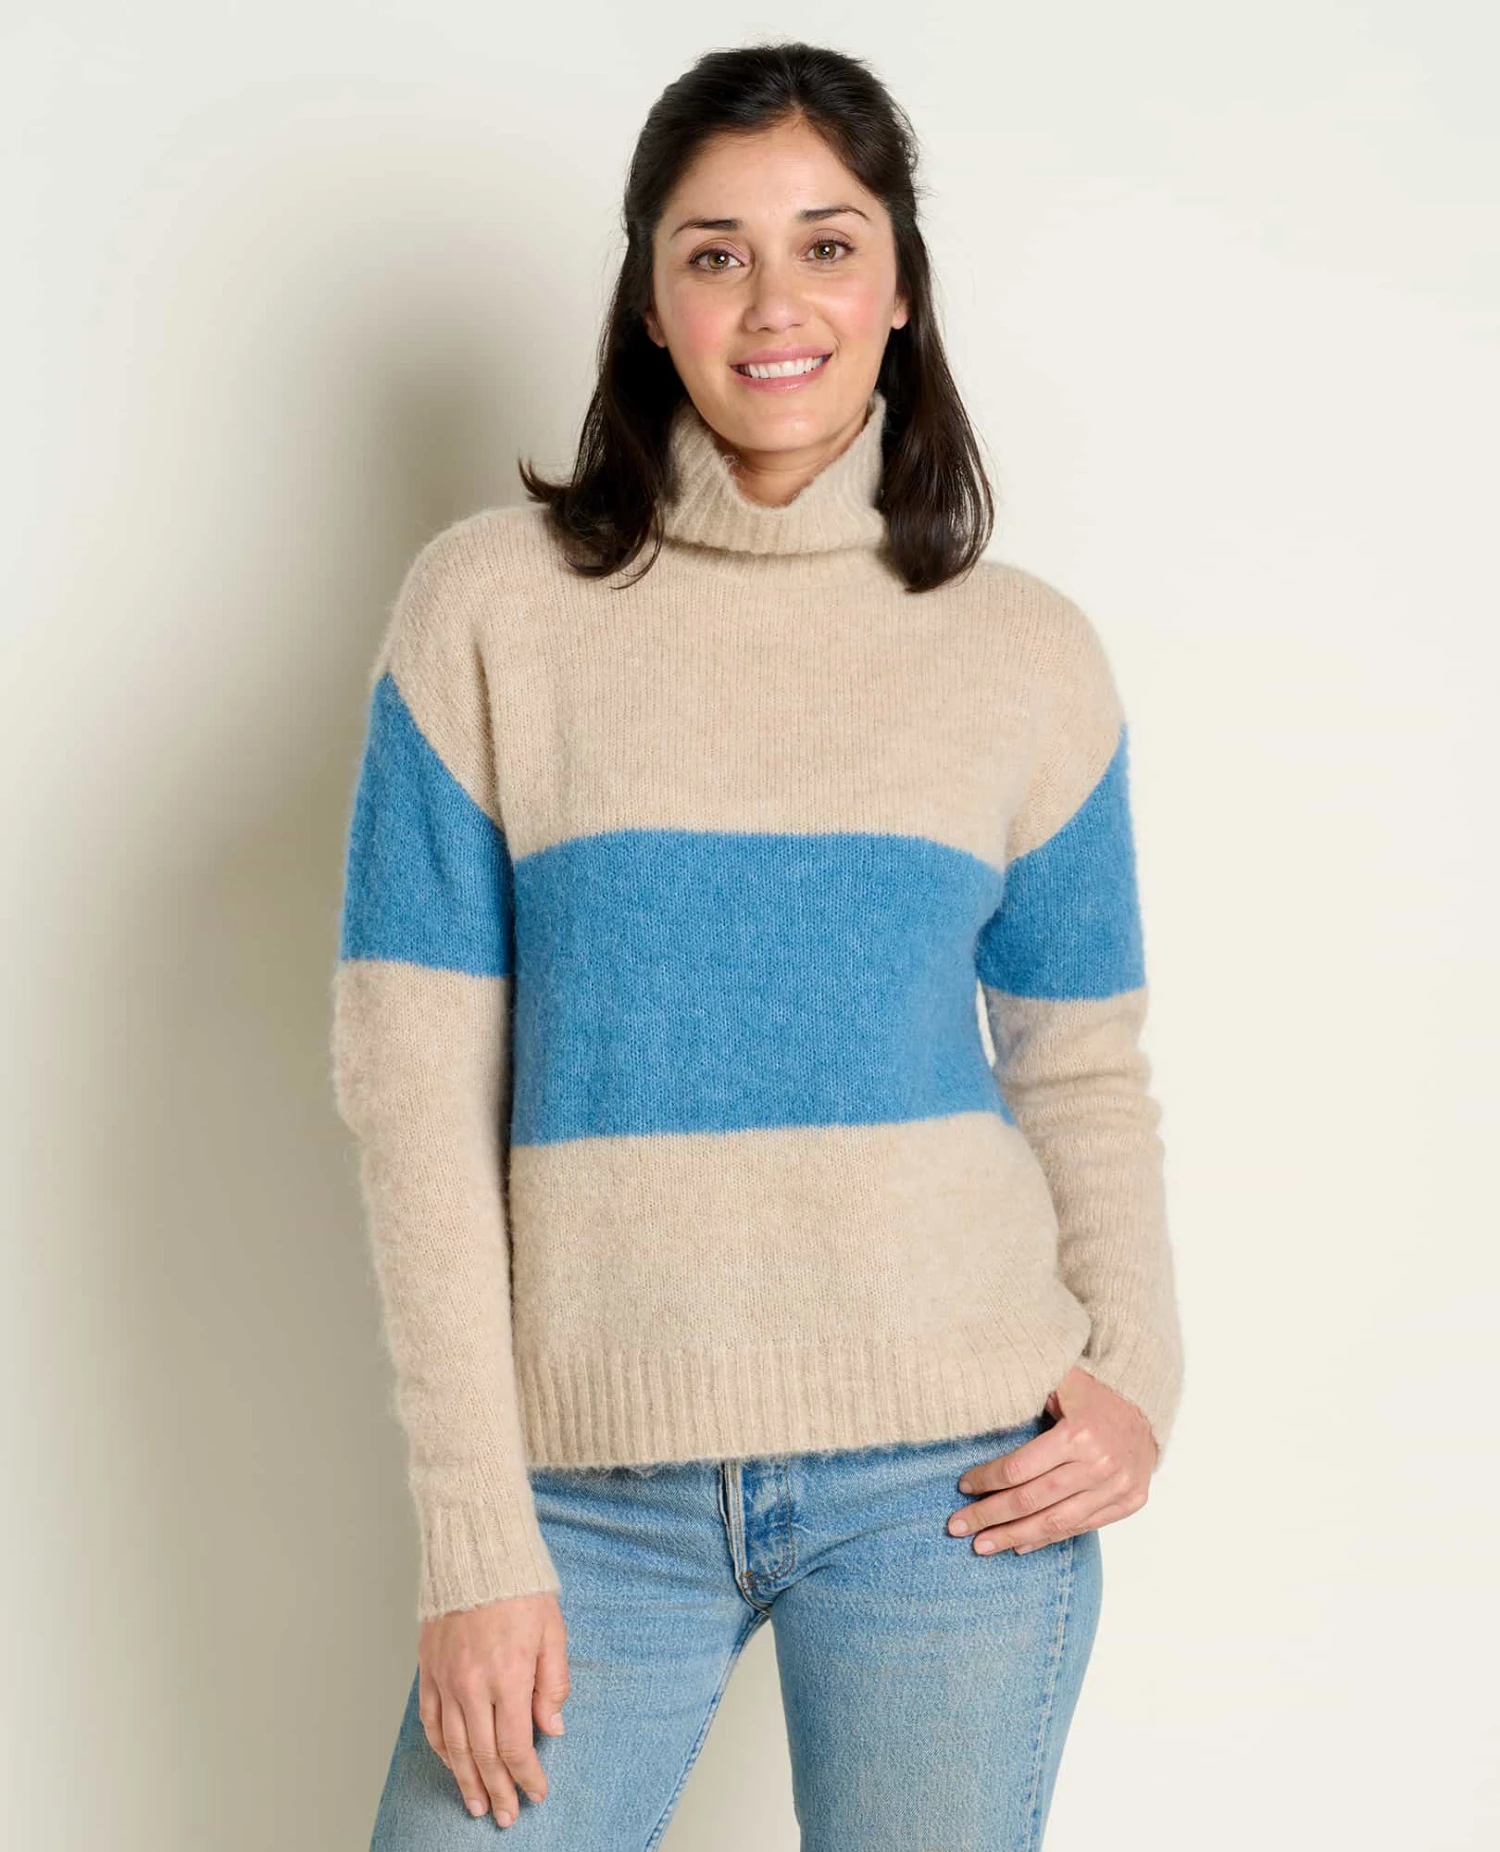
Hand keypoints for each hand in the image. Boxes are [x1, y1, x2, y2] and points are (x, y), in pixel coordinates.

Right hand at [418, 1591, 570, 1828]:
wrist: (477, 1551)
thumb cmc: (521, 1586)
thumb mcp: (553, 1631)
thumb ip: (552, 1683)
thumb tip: (552, 1729)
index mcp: (507, 1676)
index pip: (515, 1746)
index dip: (526, 1776)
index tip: (536, 1793)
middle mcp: (472, 1684)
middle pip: (483, 1754)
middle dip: (497, 1789)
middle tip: (505, 1816)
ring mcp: (446, 1678)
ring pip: (454, 1745)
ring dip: (465, 1779)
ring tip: (476, 1804)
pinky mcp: (429, 1668)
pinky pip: (432, 1720)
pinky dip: (441, 1747)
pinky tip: (451, 1763)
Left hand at [947, 1366, 1158, 1555]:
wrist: (1146, 1403)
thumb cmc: (1093, 1390)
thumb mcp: (1057, 1381)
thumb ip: (1024, 1396)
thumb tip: (975, 1412)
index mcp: (1077, 1434)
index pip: (1019, 1469)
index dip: (986, 1480)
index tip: (963, 1486)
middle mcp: (1098, 1465)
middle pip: (1031, 1500)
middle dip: (989, 1515)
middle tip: (957, 1526)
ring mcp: (1116, 1487)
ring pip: (1055, 1522)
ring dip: (1014, 1537)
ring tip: (982, 1545)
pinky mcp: (1128, 1502)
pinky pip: (1081, 1527)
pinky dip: (1048, 1538)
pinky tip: (1021, 1545)